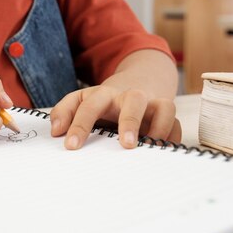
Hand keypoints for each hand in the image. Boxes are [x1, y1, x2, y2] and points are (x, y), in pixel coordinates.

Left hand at [50, 85, 180, 149]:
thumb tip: (56, 131)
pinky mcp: (167, 115)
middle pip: (134, 100)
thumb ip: (63, 112)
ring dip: (159, 127)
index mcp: (104, 94)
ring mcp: (152, 104)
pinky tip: (162, 151)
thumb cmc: (105, 100)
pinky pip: (176, 124)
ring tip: (150, 147)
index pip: (89, 106)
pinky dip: (172, 137)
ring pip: (165, 107)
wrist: (139, 81)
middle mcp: (130, 97)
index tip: (71, 146)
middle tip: (126, 145)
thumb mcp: (81, 99)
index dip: (79, 125)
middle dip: (130, 121)